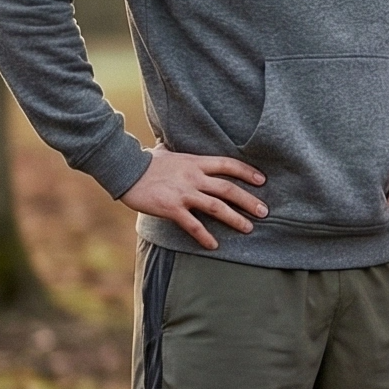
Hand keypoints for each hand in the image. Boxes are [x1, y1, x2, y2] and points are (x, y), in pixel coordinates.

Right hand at [120, 145, 267, 251]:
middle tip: (264, 212)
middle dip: (249, 201)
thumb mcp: (166, 151)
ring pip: (216, 207)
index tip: (262, 180)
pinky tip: (214, 245)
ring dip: (235, 219)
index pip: (228, 165)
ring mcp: (183, 193)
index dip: (247, 172)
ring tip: (248, 228)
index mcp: (195, 162)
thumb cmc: (144, 161)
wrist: (123, 169)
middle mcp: (193, 177)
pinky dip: (204, 236)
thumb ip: (175, 150)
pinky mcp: (171, 207)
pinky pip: (192, 224)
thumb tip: (168, 143)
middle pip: (229, 188)